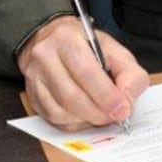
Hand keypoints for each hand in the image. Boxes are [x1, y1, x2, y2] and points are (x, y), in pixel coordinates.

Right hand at [18, 16, 148, 131]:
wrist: (53, 41)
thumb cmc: (87, 47)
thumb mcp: (115, 50)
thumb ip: (129, 73)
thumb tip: (127, 100)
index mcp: (67, 39)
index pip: (86, 71)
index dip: (106, 95)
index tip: (122, 108)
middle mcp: (45, 57)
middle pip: (71, 95)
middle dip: (98, 112)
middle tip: (115, 116)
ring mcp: (34, 78)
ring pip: (60, 111)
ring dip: (87, 119)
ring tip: (103, 115)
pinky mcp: (32, 96)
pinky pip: (53, 119)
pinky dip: (75, 123)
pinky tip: (87, 116)